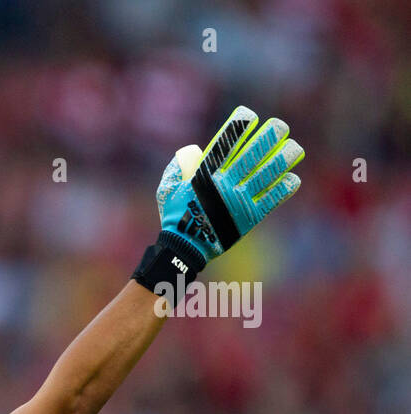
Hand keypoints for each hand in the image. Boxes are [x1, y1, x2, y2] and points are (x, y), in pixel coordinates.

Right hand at [152, 106, 303, 274]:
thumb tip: (193, 151)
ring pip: (265, 174)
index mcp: (205, 174)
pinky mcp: (248, 217)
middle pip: (251, 155)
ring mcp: (238, 200)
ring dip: (282, 160)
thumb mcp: (168, 187)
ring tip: (295, 148)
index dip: (238, 128)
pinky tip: (293, 178)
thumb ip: (178, 166)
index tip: (249, 116)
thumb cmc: (175, 214)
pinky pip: (270, 199)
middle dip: (267, 138)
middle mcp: (224, 184)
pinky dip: (282, 189)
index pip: (225, 145)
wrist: (185, 247)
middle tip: (280, 126)